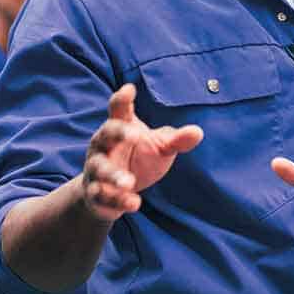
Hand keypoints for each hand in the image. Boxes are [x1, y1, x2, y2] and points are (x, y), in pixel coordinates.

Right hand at [82, 84, 203, 220]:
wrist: (113, 192)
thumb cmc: (138, 159)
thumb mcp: (159, 147)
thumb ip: (176, 139)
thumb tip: (198, 132)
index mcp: (119, 127)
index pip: (118, 110)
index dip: (122, 99)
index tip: (129, 89)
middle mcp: (103, 146)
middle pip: (105, 134)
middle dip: (117, 133)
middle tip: (134, 135)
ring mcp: (96, 169)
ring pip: (99, 169)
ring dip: (113, 175)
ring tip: (129, 182)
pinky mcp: (95, 194)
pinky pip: (101, 196)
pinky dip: (117, 200)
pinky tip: (134, 203)